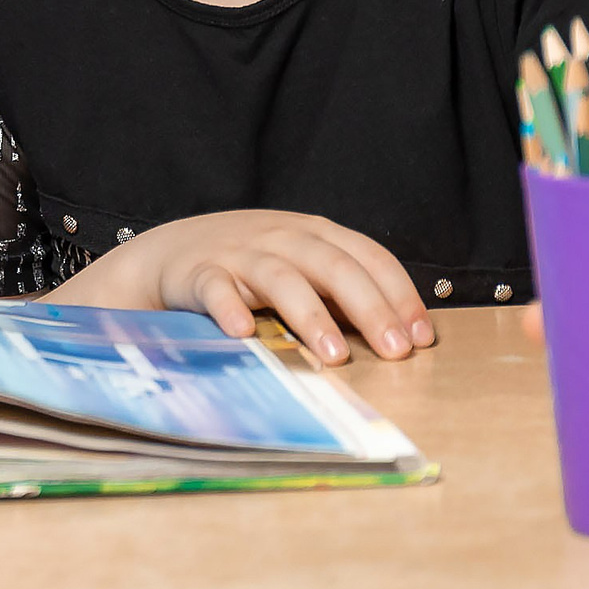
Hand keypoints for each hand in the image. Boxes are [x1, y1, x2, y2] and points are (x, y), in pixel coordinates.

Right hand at [52, 210, 434, 365]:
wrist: (167, 255)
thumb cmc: (247, 267)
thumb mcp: (299, 265)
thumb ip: (341, 291)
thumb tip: (403, 336)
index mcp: (312, 233)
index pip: (368, 256)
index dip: (398, 294)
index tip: (422, 337)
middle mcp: (280, 237)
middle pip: (333, 265)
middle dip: (370, 308)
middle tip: (396, 352)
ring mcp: (238, 253)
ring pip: (280, 277)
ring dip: (310, 314)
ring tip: (335, 356)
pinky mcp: (199, 272)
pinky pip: (215, 288)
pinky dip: (229, 308)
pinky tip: (243, 333)